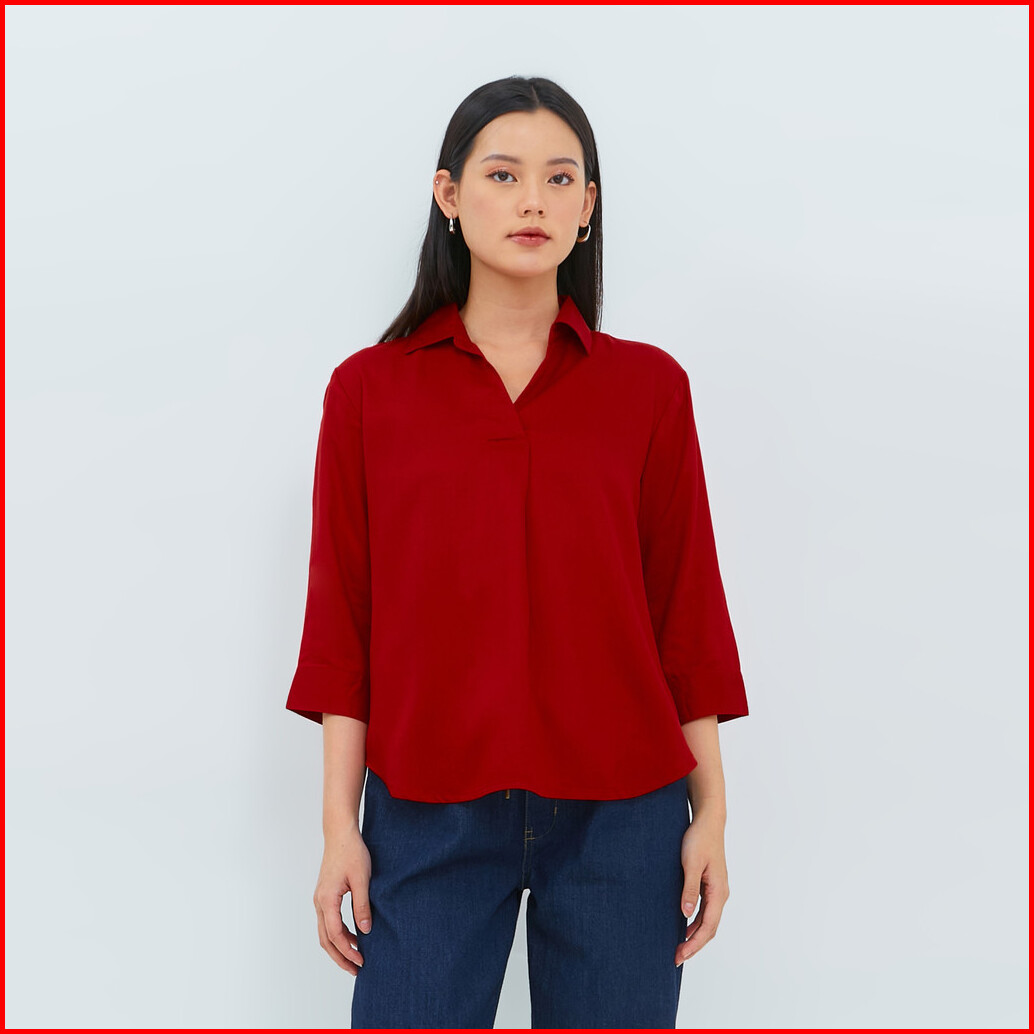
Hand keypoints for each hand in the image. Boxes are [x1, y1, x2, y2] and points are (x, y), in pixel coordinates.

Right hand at [313, 828, 371, 975]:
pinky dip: (338, 934)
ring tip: (355, 958)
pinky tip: (353, 936)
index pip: (335, 934)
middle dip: (340, 957)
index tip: (361, 961)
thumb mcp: (362, 879)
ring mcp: (319, 899)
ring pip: (324, 932)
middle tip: (356, 970)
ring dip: (338, 947)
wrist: (340, 834)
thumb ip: (362, 905)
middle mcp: (319, 902)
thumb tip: (365, 931)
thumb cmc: (352, 853)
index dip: (348, 951)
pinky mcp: (324, 896)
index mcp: (327, 899)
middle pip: (326, 939)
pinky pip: (328, 922)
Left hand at [675, 810, 729, 965]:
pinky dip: (696, 923)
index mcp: (718, 892)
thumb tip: (686, 914)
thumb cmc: (699, 839)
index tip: (680, 955)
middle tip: (676, 958)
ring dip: (695, 936)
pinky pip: (705, 911)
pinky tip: (684, 926)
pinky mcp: (710, 885)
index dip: (694, 944)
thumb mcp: (690, 863)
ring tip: (679, 947)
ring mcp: (716, 890)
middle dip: (694, 945)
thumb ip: (689, 889)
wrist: (708, 821)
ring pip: (708, 921)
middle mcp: (721, 894)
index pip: (707, 927)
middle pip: (709, 928)